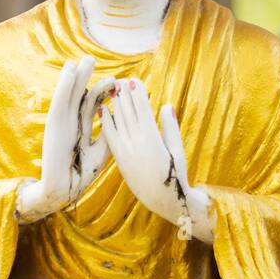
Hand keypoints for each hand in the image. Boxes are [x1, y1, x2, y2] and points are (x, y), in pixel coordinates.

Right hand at [21, 57, 113, 221]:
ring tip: (80, 60)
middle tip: (91, 59)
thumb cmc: (83, 172)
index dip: (103, 91)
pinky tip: (70, 72)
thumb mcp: (103, 150)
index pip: (92, 104)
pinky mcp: (54, 125)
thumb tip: (121, 117)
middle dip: (86, 78)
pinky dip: (65, 86)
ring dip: (75, 77)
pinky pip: (61, 101)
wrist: (65, 189)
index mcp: (82, 127)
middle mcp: (71, 122)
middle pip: (79, 95)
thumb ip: (111, 133)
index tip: (117, 80)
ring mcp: (62, 122)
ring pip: (69, 94)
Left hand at [100, 77, 209, 239]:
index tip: (133, 80)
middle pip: (127, 112)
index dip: (137, 93)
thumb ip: (170, 127)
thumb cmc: (176, 174)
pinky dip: (105, 122)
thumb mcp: (177, 149)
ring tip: (110, 89)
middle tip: (118, 79)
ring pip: (117, 122)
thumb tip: (165, 105)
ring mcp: (125, 151)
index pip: (142, 109)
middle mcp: (135, 143)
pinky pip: (109, 136)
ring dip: (114, 104)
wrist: (163, 200)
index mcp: (152, 138)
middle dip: (123, 95)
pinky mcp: (118, 159)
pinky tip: (102, 110)